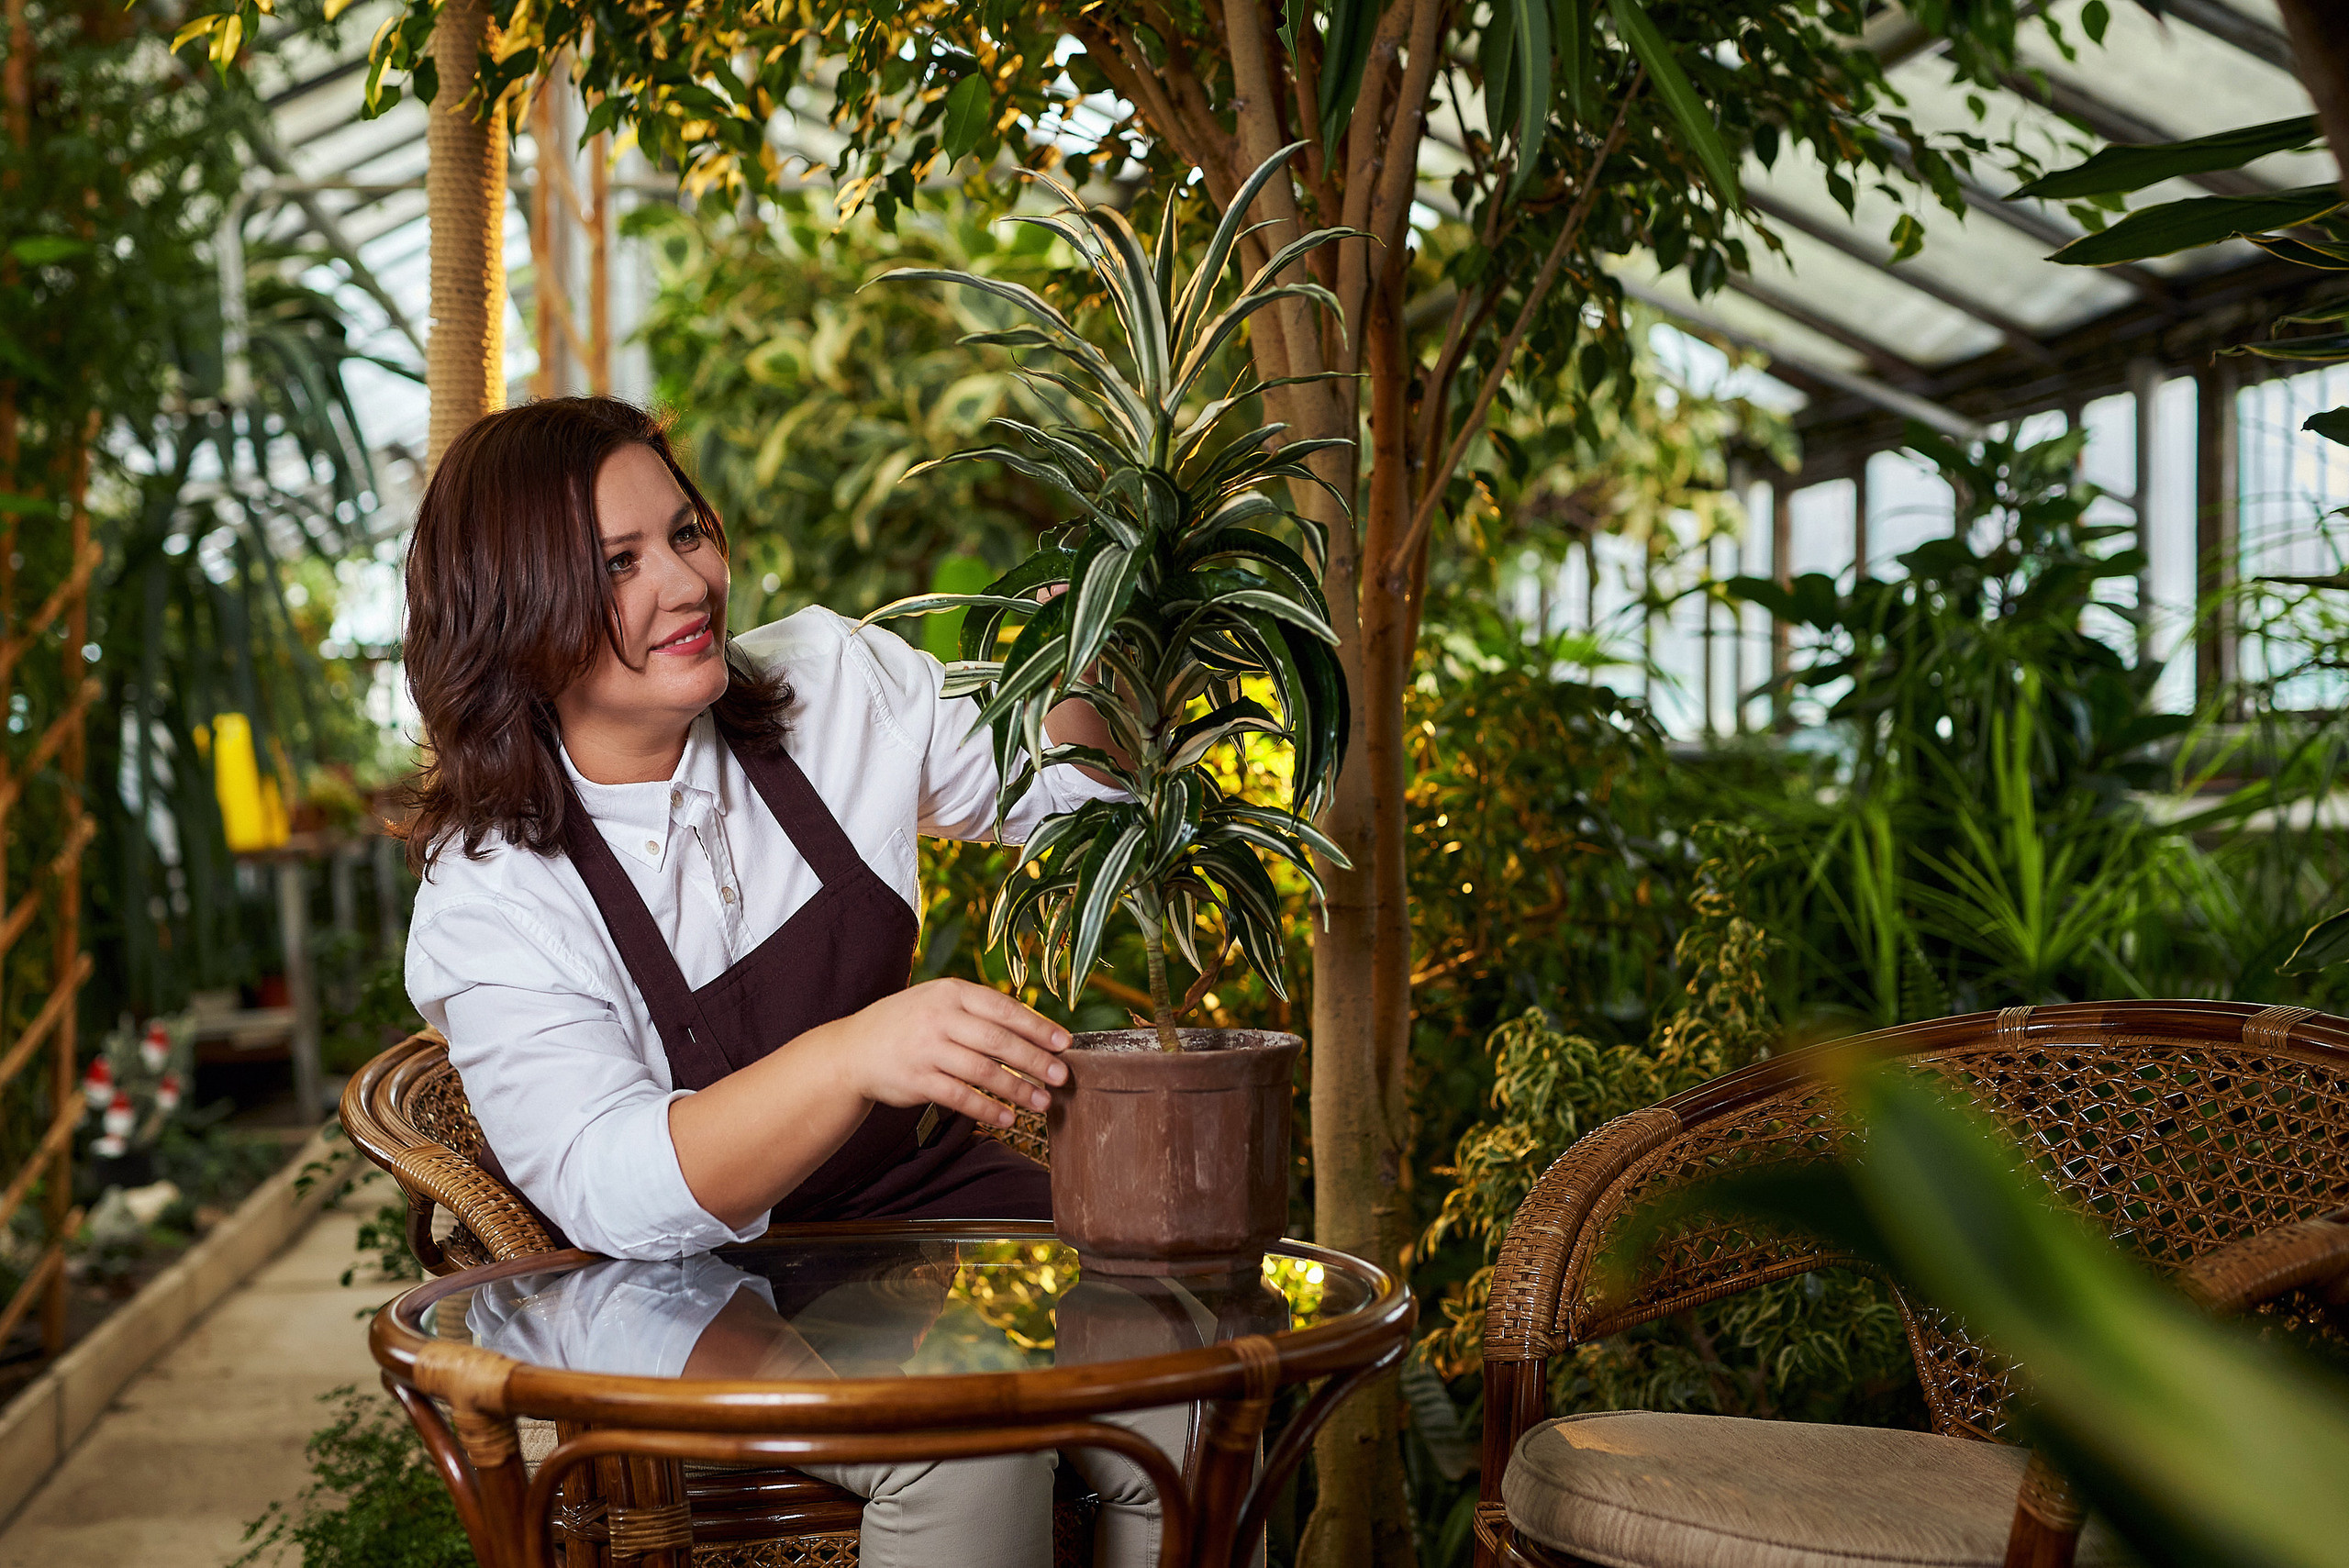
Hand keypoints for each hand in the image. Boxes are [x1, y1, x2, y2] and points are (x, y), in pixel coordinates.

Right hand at [821, 978, 1070, 1128]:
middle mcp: (939, 1017)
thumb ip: (978, 1011)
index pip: (1004, 1008)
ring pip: (983, 1071)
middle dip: (1035, 1060)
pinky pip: (961, 1097)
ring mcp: (926, 1049)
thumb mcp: (938, 1002)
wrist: (852, 1049)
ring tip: (1043, 1102)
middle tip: (1061, 1076)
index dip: (1038, 1027)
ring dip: (1017, 1089)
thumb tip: (1034, 1029)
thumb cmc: (907, 1024)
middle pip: (998, 1040)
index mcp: (950, 992)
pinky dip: (988, 1109)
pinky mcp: (917, 1080)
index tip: (1064, 1043)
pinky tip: (1008, 1117)